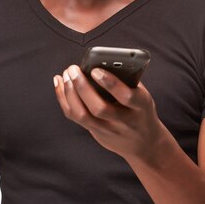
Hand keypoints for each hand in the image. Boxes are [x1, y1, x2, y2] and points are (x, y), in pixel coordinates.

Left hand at [53, 65, 168, 161]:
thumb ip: (127, 80)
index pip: (127, 97)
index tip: (96, 70)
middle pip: (99, 108)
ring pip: (83, 115)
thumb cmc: (140, 110)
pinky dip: (64, 99)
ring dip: (70, 93)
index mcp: (141, 107)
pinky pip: (75, 117)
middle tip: (73, 69)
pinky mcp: (96, 133)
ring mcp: (109, 130)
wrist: (144, 143)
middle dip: (82, 87)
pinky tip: (60, 84)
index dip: (111, 83)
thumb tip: (102, 61)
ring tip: (66, 75)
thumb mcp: (143, 94)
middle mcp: (124, 121)